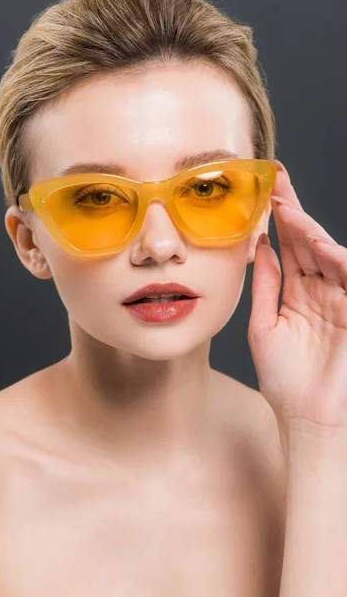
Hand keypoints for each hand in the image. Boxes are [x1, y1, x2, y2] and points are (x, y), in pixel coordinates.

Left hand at [248, 160, 346, 438]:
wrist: (308, 417)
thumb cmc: (285, 379)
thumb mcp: (263, 327)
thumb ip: (265, 287)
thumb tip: (260, 249)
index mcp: (297, 294)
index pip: (288, 249)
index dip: (278, 222)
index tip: (264, 193)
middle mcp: (320, 291)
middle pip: (308, 242)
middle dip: (293, 212)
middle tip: (276, 181)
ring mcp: (341, 299)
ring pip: (328, 254)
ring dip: (308, 230)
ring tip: (286, 209)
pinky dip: (335, 259)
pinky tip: (315, 243)